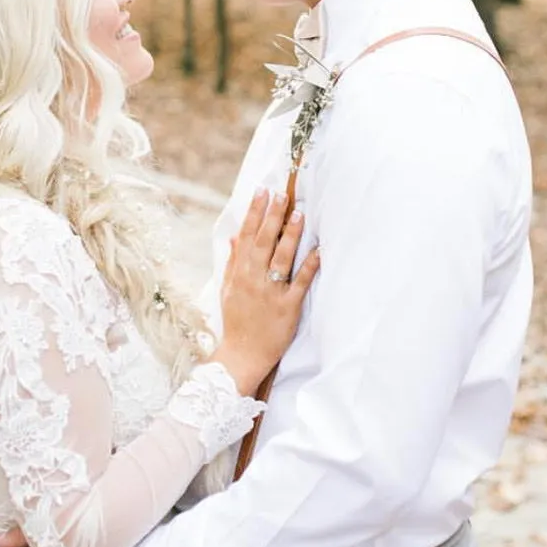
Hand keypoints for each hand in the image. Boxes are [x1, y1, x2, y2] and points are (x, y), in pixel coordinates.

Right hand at [211, 187, 320, 395]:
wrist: (241, 354)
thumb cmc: (236, 322)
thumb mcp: (227, 290)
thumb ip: (232, 262)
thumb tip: (235, 237)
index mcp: (239, 273)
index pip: (247, 236)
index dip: (254, 213)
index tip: (261, 192)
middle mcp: (253, 279)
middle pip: (264, 242)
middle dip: (272, 216)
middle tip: (281, 194)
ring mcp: (270, 293)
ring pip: (281, 258)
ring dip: (291, 235)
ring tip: (299, 214)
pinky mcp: (287, 307)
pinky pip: (300, 283)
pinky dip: (310, 266)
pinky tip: (319, 250)